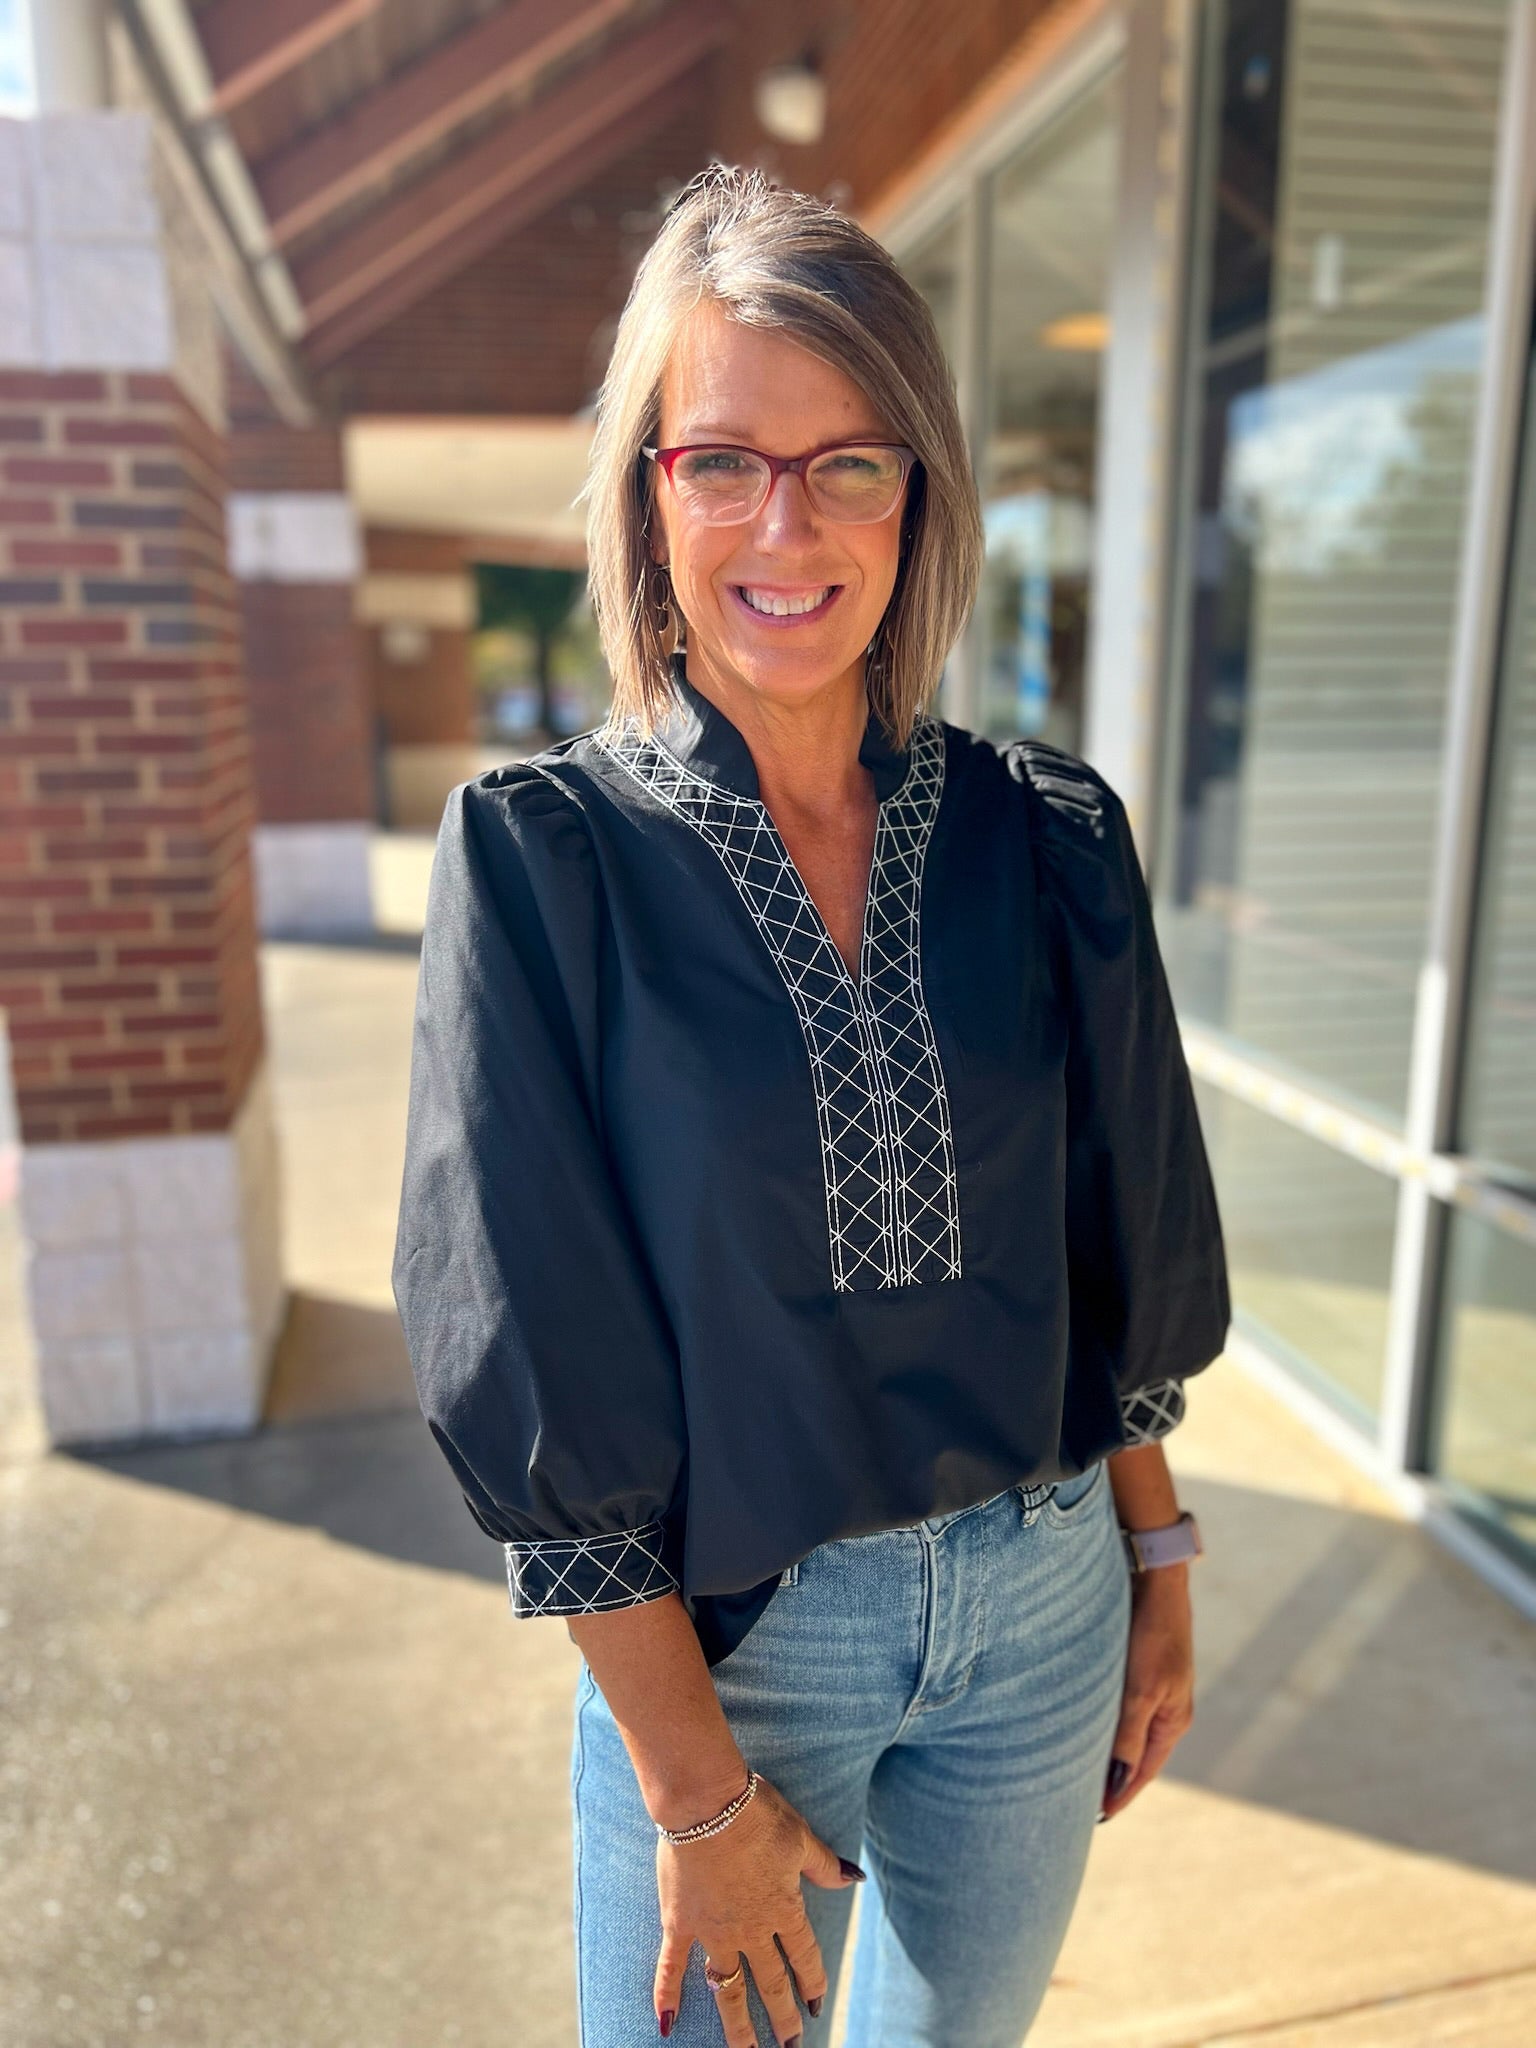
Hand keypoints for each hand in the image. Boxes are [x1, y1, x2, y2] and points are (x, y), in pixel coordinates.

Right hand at [652, 1770, 863, 2043]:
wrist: (707, 1801)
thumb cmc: (758, 1812)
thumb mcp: (801, 1837)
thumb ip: (825, 1866)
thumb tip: (855, 1879)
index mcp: (784, 1909)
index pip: (805, 1957)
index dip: (813, 1983)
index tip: (818, 2006)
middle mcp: (751, 1930)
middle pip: (771, 1984)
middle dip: (783, 2018)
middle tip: (791, 2046)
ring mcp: (714, 1931)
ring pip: (727, 1989)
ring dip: (737, 2025)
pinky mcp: (679, 1923)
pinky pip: (672, 1967)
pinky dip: (666, 1996)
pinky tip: (666, 2025)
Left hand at [1099, 1564, 1193, 1821]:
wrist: (1155, 1577)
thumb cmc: (1151, 1633)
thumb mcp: (1140, 1690)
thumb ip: (1127, 1737)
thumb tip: (1116, 1784)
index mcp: (1172, 1721)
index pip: (1143, 1771)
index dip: (1120, 1795)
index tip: (1094, 1819)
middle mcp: (1166, 1710)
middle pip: (1135, 1756)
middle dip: (1112, 1779)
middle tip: (1078, 1801)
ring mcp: (1154, 1689)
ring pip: (1125, 1732)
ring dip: (1106, 1751)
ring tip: (1076, 1769)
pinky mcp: (1139, 1669)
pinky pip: (1120, 1709)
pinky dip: (1103, 1724)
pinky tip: (1082, 1725)